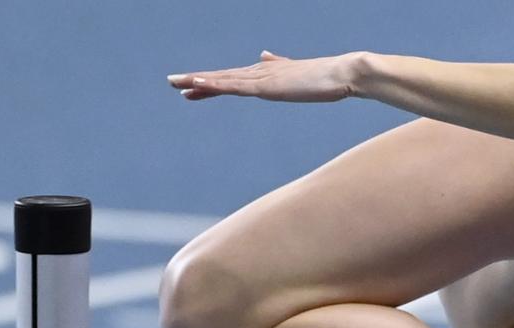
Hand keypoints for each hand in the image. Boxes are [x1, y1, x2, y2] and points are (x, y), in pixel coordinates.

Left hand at [167, 51, 362, 102]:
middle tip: (171, 82)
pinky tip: (198, 83)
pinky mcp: (266, 86)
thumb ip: (279, 65)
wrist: (342, 73)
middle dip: (196, 79)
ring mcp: (262, 79)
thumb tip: (264, 55)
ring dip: (198, 81)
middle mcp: (260, 72)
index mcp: (266, 73)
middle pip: (222, 77)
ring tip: (176, 83)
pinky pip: (235, 87)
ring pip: (224, 80)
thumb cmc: (325, 76)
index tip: (190, 85)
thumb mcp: (296, 72)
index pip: (233, 78)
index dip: (211, 81)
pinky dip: (214, 84)